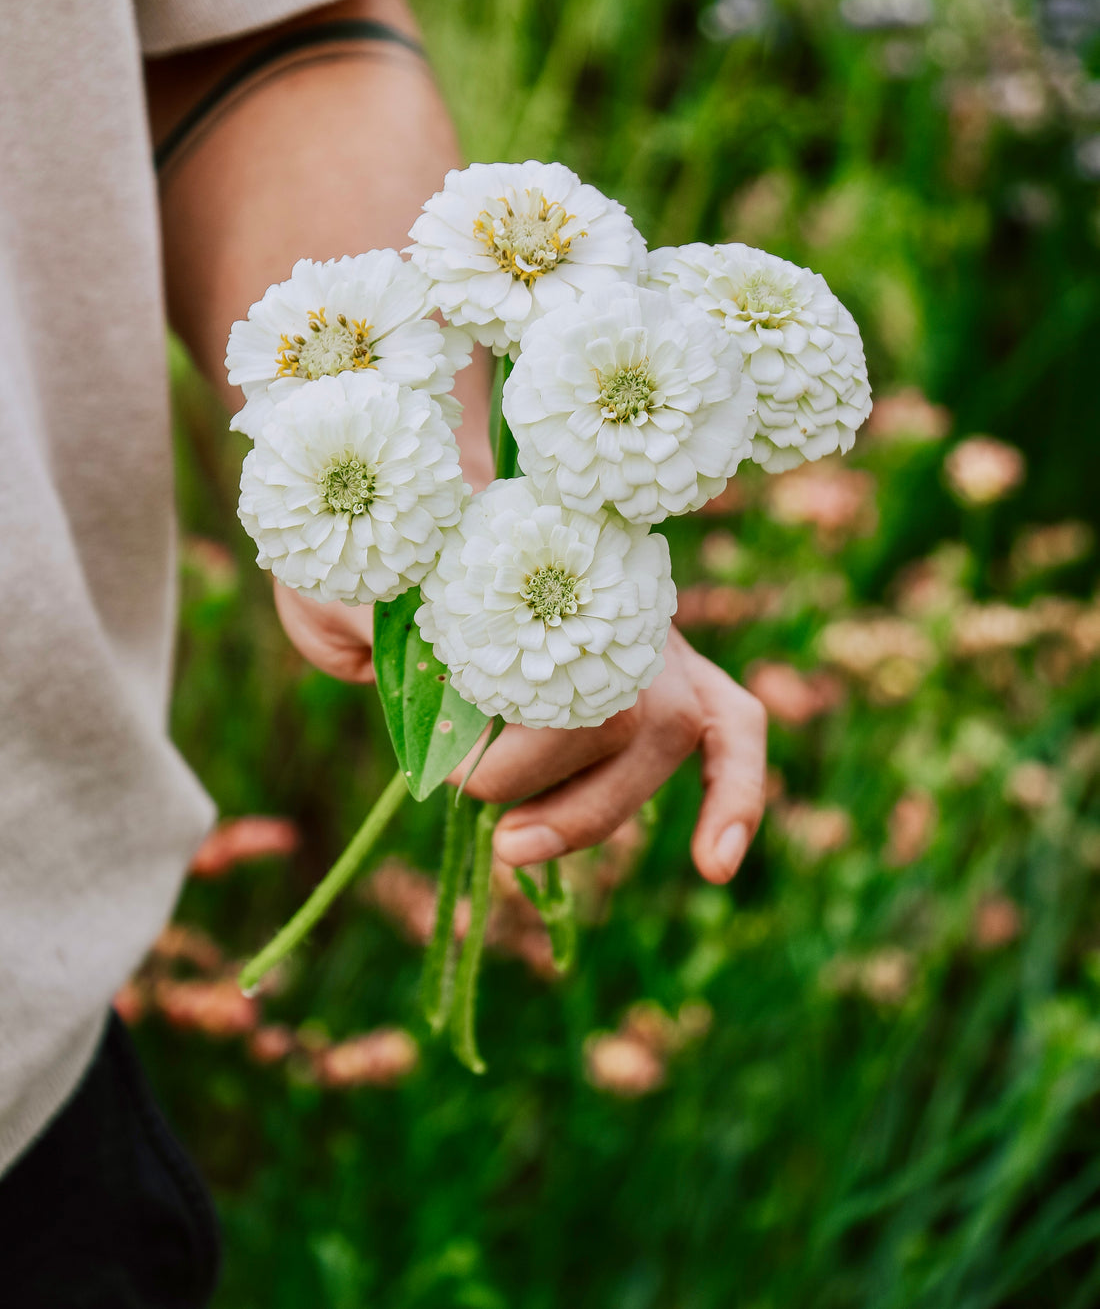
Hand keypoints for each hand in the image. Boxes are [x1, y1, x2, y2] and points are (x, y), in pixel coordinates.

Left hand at [273, 585, 766, 884]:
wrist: (436, 510)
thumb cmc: (387, 557)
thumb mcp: (345, 580)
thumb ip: (362, 619)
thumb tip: (400, 673)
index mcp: (537, 558)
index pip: (542, 645)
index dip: (498, 724)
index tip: (446, 761)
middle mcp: (609, 596)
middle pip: (611, 700)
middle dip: (535, 774)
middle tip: (467, 794)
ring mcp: (650, 640)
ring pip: (663, 735)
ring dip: (592, 809)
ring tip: (515, 849)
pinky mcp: (674, 682)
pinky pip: (732, 731)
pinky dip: (734, 798)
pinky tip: (714, 865)